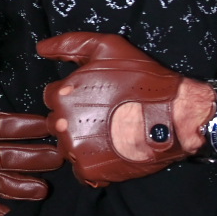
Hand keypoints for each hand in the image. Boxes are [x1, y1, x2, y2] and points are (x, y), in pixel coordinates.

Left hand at [34, 32, 211, 186]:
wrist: (175, 115)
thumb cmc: (142, 79)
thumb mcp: (107, 47)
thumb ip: (70, 44)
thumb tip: (41, 48)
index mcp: (63, 94)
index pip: (53, 97)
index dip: (72, 95)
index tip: (93, 97)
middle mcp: (63, 123)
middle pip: (57, 123)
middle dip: (74, 119)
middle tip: (102, 116)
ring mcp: (76, 149)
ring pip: (67, 147)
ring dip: (82, 141)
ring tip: (108, 134)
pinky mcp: (91, 170)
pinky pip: (81, 170)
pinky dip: (92, 163)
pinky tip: (110, 152)